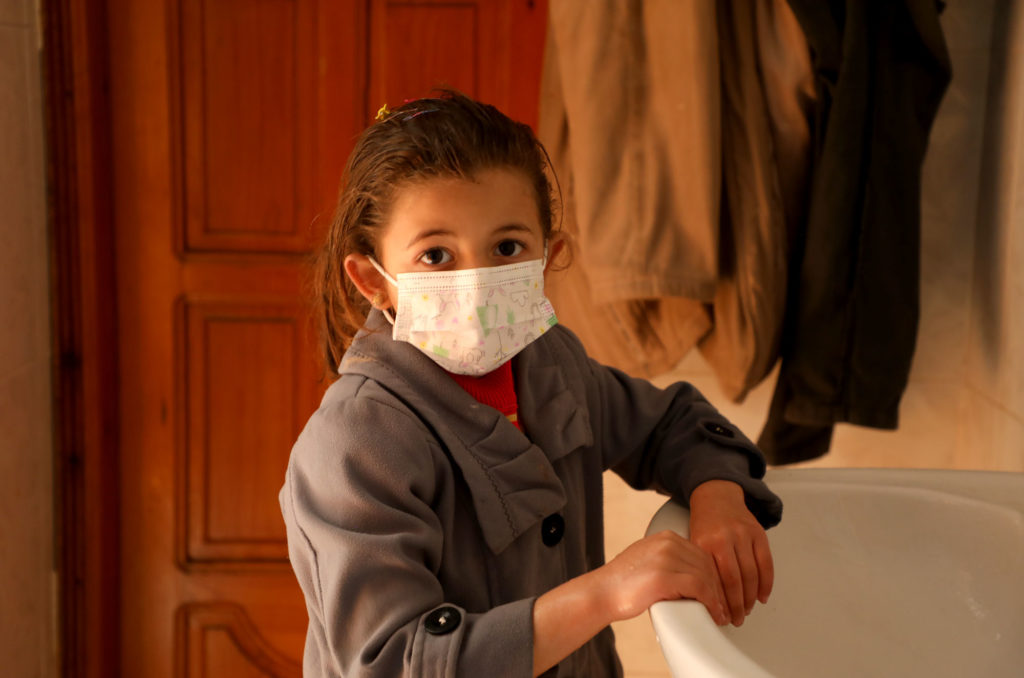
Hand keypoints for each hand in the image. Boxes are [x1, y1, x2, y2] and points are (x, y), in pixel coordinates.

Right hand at [597, 530, 729, 624]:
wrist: (600, 593)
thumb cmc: (622, 583)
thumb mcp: (649, 560)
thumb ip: (670, 560)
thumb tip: (696, 575)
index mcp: (665, 537)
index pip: (702, 553)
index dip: (715, 575)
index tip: (721, 593)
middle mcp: (667, 542)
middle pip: (708, 564)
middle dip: (720, 587)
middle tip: (726, 607)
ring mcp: (665, 558)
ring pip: (707, 576)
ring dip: (719, 598)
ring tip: (722, 614)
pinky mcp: (664, 576)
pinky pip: (700, 588)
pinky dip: (712, 603)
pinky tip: (714, 613)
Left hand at [688, 480, 773, 625]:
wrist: (715, 495)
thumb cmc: (703, 523)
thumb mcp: (692, 543)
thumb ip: (699, 567)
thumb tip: (704, 600)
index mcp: (704, 543)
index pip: (715, 581)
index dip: (720, 602)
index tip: (720, 617)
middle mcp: (725, 538)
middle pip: (735, 581)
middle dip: (737, 605)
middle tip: (736, 619)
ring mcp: (743, 535)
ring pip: (752, 574)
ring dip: (751, 597)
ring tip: (747, 610)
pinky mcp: (758, 532)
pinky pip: (766, 563)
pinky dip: (766, 583)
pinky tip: (762, 596)